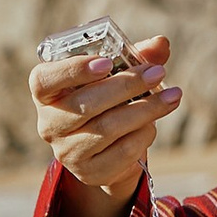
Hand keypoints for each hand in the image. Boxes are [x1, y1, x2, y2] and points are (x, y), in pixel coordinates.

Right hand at [29, 30, 183, 203]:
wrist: (108, 149)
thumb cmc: (106, 100)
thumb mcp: (115, 75)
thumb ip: (133, 56)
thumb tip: (160, 43)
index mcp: (46, 93)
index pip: (44, 81)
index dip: (73, 70)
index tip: (107, 63)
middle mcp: (49, 124)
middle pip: (86, 104)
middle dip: (127, 85)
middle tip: (157, 73)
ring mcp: (67, 152)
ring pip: (108, 128)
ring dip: (146, 109)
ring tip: (172, 96)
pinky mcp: (89, 172)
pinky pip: (122, 151)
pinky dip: (143, 134)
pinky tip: (153, 124)